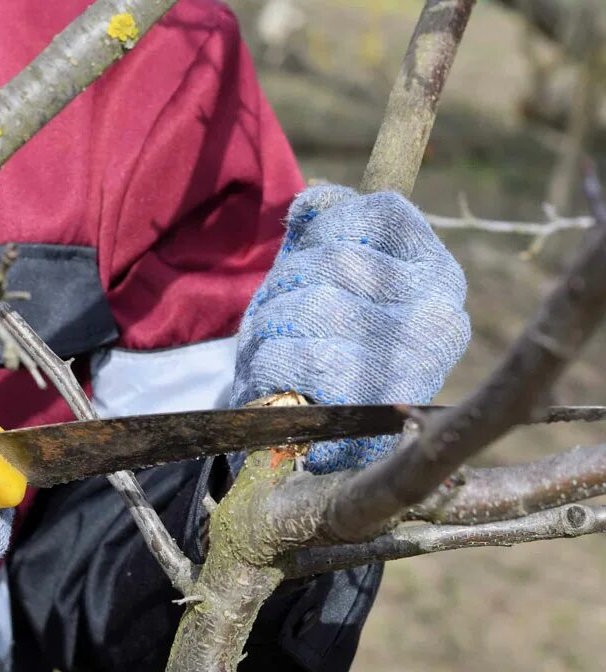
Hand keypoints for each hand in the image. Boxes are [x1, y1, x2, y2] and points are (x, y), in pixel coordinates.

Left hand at [231, 184, 469, 472]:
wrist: (316, 436)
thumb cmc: (322, 341)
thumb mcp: (326, 275)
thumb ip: (326, 228)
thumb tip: (313, 200)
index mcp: (439, 278)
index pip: (382, 212)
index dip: (329, 226)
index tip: (310, 253)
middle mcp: (439, 317)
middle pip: (336, 259)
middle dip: (288, 283)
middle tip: (282, 314)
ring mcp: (409, 362)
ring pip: (310, 305)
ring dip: (271, 323)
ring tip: (278, 346)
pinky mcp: (368, 403)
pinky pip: (293, 356)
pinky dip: (268, 362)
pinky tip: (277, 378)